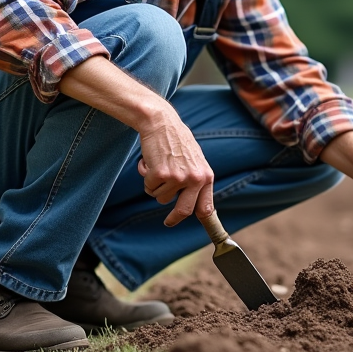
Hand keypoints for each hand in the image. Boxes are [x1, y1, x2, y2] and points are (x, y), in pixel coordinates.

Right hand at [136, 107, 214, 226]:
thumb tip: (196, 205)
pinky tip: (149, 162)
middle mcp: (195, 179)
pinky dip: (146, 177)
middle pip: (184, 211)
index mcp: (206, 176)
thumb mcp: (194, 160)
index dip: (203, 221)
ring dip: (156, 185)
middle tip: (168, 222)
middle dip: (174, 218)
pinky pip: (149, 187)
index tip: (201, 228)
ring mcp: (178, 178)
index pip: (206, 206)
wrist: (161, 122)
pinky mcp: (161, 175)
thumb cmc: (176, 140)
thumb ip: (196, 180)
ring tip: (158, 166)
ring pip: (161, 197)